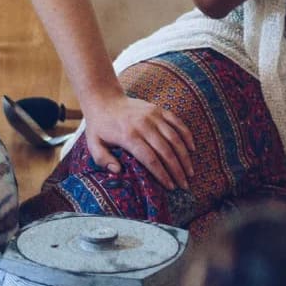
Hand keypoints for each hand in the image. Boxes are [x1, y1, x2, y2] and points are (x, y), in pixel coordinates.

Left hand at [77, 90, 195, 191]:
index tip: (170, 187)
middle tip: (184, 185)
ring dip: (184, 156)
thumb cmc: (100, 126)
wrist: (105, 99)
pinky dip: (186, 136)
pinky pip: (177, 123)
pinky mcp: (159, 110)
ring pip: (174, 138)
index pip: (150, 159)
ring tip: (190, 172)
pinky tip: (192, 149)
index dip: (162, 174)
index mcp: (128, 136)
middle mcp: (143, 125)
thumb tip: (118, 171)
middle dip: (177, 170)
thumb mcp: (94, 144)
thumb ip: (103, 159)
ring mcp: (153, 116)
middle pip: (166, 151)